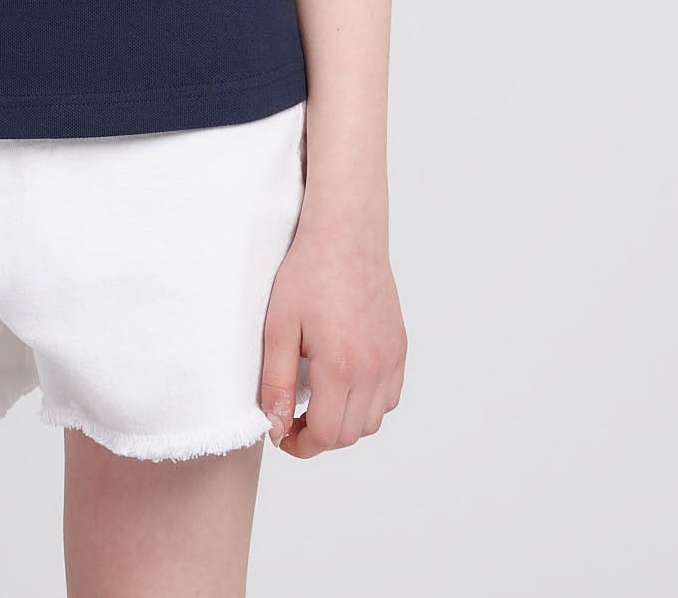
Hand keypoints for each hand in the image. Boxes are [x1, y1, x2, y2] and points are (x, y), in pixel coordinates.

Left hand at [259, 219, 406, 456]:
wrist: (346, 234)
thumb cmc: (308, 272)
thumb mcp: (279, 327)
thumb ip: (277, 382)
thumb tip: (277, 426)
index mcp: (340, 366)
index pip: (325, 434)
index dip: (299, 444)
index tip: (281, 434)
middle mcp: (373, 369)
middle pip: (349, 434)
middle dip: (318, 437)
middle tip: (292, 418)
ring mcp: (392, 359)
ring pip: (372, 421)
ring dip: (344, 422)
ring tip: (316, 401)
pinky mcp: (400, 348)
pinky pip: (388, 397)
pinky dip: (367, 404)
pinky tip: (344, 384)